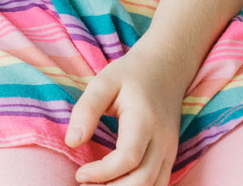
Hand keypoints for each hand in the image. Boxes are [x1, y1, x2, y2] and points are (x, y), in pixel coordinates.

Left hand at [65, 47, 186, 185]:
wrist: (165, 69)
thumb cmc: (130, 75)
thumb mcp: (103, 82)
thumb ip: (86, 110)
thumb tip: (71, 142)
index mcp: (145, 119)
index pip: (128, 157)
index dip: (103, 172)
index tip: (79, 174)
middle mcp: (163, 140)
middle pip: (144, 179)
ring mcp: (171, 150)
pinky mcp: (171, 156)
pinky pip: (159, 183)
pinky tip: (115, 185)